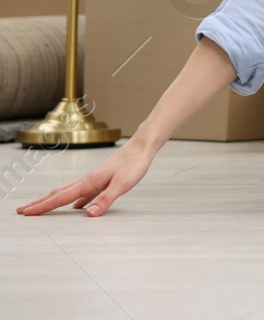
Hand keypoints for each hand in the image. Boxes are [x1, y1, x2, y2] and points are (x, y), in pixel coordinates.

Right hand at [15, 136, 157, 216]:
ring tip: (40, 207)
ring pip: (67, 192)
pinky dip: (73, 200)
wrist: (142, 147)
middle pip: (58, 194)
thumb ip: (105, 200)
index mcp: (89, 182)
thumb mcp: (122, 184)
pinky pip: (82, 192)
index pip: (61, 198)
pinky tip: (77, 207)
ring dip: (52, 200)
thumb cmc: (134, 163)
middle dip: (39, 203)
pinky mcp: (102, 180)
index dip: (42, 207)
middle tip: (21, 211)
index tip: (26, 213)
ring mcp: (93, 179)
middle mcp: (87, 180)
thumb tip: (88, 215)